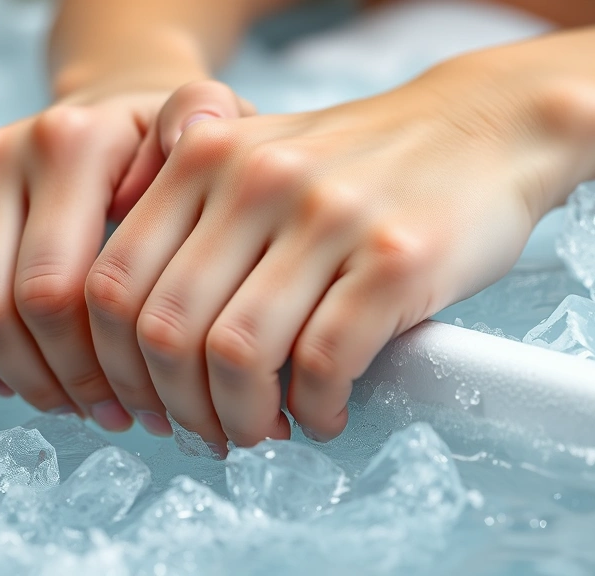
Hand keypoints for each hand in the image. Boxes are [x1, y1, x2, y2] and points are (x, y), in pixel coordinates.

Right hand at [0, 80, 253, 430]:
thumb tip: (185, 146)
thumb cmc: (169, 143)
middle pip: (11, 310)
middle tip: (119, 415)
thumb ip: (209, 121)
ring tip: (79, 404)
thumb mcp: (210, 125)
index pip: (64, 289)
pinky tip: (23, 379)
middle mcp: (3, 154)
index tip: (150, 403)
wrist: (114, 112)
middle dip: (67, 381)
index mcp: (73, 142)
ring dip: (22, 378)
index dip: (102, 365)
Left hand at [85, 59, 594, 448]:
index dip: (114, 368)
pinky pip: (324, 364)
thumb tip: (132, 335)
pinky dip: (314, 410)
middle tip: (207, 433)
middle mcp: (256, 179)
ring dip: (242, 420)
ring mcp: (329, 216)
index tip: (146, 404)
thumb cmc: (365, 164)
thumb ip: (188, 213)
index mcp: (206, 156)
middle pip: (165, 332)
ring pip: (238, 357)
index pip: (111, 286)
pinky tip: (324, 413)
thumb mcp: (259, 155)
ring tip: (264, 430)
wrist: (483, 127)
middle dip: (177, 409)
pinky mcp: (397, 257)